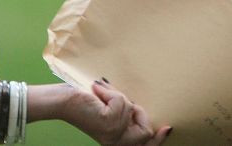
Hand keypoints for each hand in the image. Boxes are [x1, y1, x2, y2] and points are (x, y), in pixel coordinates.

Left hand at [49, 80, 169, 145]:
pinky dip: (111, 92)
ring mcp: (112, 134)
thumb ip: (125, 113)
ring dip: (121, 99)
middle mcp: (114, 143)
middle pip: (145, 132)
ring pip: (134, 112)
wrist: (64, 100)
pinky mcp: (108, 122)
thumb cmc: (85, 102)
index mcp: (116, 142)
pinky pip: (123, 102)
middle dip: (139, 113)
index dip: (158, 140)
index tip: (167, 129)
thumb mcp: (111, 110)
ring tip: (104, 95)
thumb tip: (137, 106)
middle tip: (129, 104)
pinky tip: (98, 91)